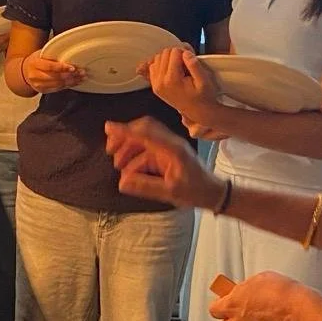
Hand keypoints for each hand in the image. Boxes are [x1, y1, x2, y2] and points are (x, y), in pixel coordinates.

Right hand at [20, 51, 84, 92]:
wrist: (25, 71)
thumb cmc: (36, 60)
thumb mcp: (41, 54)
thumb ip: (51, 54)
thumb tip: (70, 52)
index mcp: (35, 64)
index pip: (50, 67)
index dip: (62, 68)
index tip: (73, 67)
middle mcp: (35, 76)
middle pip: (56, 77)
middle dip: (71, 75)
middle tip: (81, 72)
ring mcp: (38, 85)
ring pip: (58, 85)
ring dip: (72, 81)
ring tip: (81, 77)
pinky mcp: (43, 91)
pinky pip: (58, 89)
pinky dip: (68, 86)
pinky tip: (75, 82)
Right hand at [105, 116, 223, 209]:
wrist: (212, 193)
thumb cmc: (195, 191)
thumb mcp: (170, 192)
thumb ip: (146, 186)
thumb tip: (122, 183)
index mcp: (173, 148)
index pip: (146, 132)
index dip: (126, 130)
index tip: (108, 127)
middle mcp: (170, 143)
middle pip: (143, 130)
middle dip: (124, 137)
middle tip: (109, 150)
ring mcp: (168, 147)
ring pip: (143, 140)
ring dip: (128, 149)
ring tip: (118, 165)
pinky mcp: (167, 154)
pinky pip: (147, 150)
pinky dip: (135, 157)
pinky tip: (129, 170)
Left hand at [145, 47, 218, 115]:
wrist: (197, 111)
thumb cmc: (203, 96)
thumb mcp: (204, 81)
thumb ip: (195, 66)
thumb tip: (185, 53)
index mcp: (172, 80)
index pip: (174, 52)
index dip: (185, 52)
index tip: (191, 59)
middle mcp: (161, 82)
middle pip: (165, 53)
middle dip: (176, 54)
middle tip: (187, 62)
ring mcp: (156, 85)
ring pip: (158, 58)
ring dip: (169, 58)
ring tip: (180, 65)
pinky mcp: (155, 86)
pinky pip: (154, 67)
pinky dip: (162, 64)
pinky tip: (172, 69)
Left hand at [210, 271, 305, 320]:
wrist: (303, 312)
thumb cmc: (283, 293)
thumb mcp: (259, 279)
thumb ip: (245, 289)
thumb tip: (242, 292)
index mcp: (231, 306)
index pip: (214, 309)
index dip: (221, 304)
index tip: (227, 300)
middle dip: (234, 318)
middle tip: (247, 308)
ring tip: (265, 318)